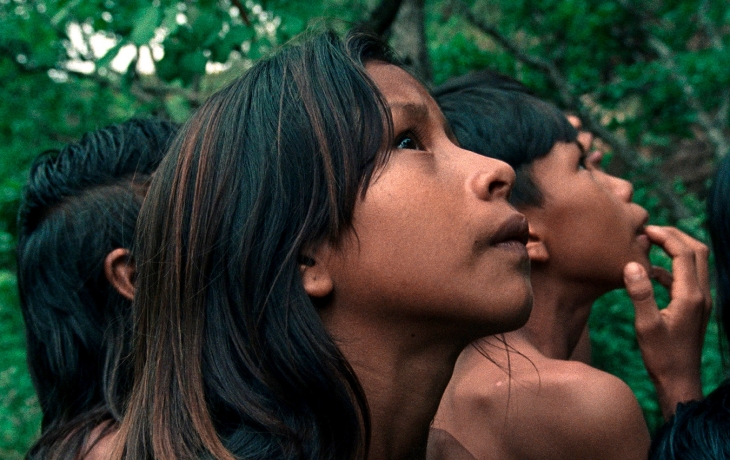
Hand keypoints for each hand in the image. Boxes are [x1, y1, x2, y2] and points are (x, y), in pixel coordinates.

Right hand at [622, 225, 710, 419]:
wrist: (679, 381)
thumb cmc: (661, 356)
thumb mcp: (646, 325)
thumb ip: (640, 293)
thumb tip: (631, 264)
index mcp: (690, 296)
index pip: (684, 253)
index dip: (666, 236)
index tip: (644, 230)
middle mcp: (701, 294)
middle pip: (697, 252)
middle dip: (675, 236)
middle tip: (650, 230)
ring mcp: (700, 301)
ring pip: (695, 264)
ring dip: (675, 249)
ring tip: (649, 244)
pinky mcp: (694, 307)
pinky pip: (686, 278)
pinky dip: (671, 268)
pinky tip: (649, 273)